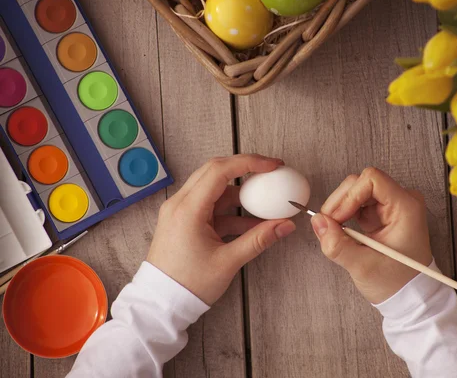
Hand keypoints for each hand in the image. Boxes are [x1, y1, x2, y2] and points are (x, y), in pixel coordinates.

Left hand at [147, 154, 295, 304]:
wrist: (161, 303)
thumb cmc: (188, 285)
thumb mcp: (228, 261)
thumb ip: (259, 240)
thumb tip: (285, 225)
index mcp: (188, 209)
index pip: (220, 170)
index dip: (250, 162)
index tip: (273, 166)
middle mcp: (180, 203)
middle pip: (216, 171)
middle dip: (246, 170)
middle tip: (270, 173)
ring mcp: (180, 211)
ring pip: (214, 189)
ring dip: (240, 194)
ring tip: (266, 207)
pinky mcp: (184, 221)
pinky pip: (211, 206)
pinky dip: (231, 211)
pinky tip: (252, 224)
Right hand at [311, 168, 431, 303]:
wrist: (409, 295)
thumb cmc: (396, 282)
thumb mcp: (363, 267)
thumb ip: (337, 245)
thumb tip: (317, 222)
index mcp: (406, 207)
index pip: (372, 179)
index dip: (350, 196)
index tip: (338, 219)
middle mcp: (401, 200)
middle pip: (360, 182)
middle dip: (340, 203)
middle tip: (330, 228)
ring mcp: (390, 204)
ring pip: (354, 190)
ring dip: (339, 209)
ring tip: (337, 234)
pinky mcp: (380, 211)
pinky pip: (355, 202)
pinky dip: (344, 215)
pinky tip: (344, 233)